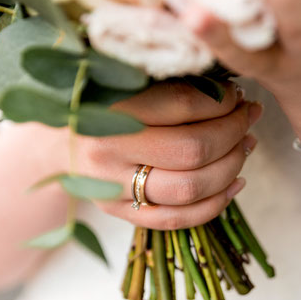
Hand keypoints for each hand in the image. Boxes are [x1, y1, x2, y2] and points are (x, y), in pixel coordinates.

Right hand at [76, 81, 261, 229]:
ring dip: (231, 167)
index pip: (183, 105)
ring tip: (246, 146)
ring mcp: (112, 188)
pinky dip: (215, 204)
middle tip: (248, 118)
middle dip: (234, 133)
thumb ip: (163, 81)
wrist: (52, 145)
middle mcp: (108, 151)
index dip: (223, 101)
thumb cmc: (92, 105)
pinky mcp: (119, 213)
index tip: (237, 94)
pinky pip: (177, 219)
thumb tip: (227, 87)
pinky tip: (235, 184)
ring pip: (191, 188)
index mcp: (107, 107)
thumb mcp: (117, 80)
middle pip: (193, 150)